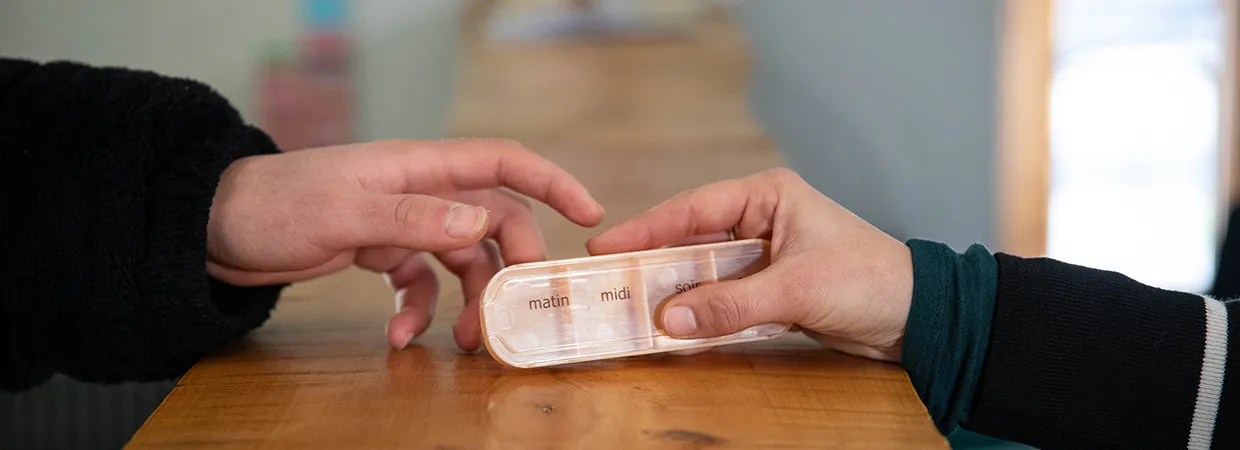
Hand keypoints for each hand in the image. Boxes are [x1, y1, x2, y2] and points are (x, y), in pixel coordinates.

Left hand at [208, 139, 604, 350]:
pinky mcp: (381, 252)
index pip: (502, 161)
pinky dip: (417, 311)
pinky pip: (419, 283)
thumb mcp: (345, 213)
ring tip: (461, 344)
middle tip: (514, 313)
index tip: (588, 214)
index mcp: (419, 166)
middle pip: (494, 223)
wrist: (214, 227)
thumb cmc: (275, 204)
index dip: (551, 181)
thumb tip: (483, 225)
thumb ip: (415, 218)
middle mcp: (421, 191)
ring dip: (468, 303)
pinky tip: (398, 337)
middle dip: (511, 269)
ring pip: (462, 261)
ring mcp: (403, 223)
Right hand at [586, 168, 911, 361]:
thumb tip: (670, 318)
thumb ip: (731, 303)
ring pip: (703, 272)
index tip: (605, 247)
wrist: (917, 317)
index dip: (646, 228)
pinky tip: (673, 329)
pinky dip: (700, 314)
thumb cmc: (868, 281)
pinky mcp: (769, 289)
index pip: (693, 208)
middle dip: (652, 264)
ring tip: (630, 309)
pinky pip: (722, 299)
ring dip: (674, 293)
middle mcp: (760, 220)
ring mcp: (763, 256)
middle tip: (607, 283)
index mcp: (767, 196)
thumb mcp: (796, 289)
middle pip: (691, 240)